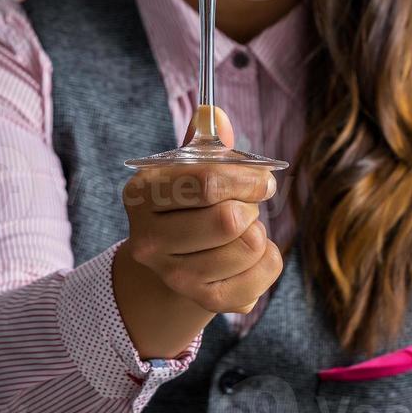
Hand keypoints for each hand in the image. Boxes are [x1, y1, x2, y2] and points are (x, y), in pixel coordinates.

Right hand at [112, 108, 284, 357]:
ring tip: (244, 229)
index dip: (245, 178)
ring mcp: (173, 275)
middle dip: (251, 207)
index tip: (264, 179)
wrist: (172, 260)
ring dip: (258, 231)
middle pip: (229, 220)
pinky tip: (252, 252)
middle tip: (249, 205)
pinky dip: (269, 258)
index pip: (205, 182)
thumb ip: (203, 141)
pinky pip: (263, 273)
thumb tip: (212, 111)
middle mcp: (148, 240)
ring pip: (249, 246)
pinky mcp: (204, 301)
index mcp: (142, 194)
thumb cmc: (186, 203)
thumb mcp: (188, 168)